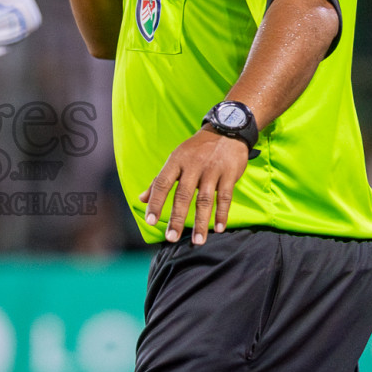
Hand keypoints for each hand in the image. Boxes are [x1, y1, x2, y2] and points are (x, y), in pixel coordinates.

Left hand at [139, 129, 250, 244]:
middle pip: (183, 195)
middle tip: (171, 238)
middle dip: (177, 219)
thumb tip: (142, 199)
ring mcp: (212, 170)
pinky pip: (225, 197)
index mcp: (176, 161)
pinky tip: (219, 228)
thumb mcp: (176, 159)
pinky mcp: (229, 174)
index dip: (155, 203)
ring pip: (205, 200)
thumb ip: (159, 181)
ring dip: (201, 223)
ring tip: (197, 241)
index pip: (162, 184)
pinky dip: (222, 214)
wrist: (226, 130)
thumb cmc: (196, 149)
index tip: (151, 221)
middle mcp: (193, 166)